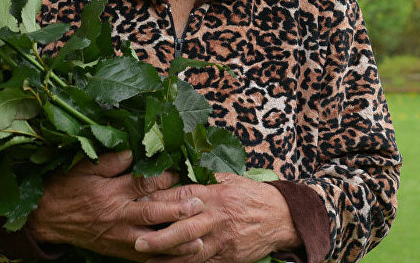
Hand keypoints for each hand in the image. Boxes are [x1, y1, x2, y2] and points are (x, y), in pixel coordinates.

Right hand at [27, 150, 206, 260]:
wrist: (48, 218)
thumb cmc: (67, 188)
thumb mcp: (84, 168)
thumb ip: (110, 161)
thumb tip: (133, 152)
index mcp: (112, 192)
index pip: (143, 184)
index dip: (164, 177)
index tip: (182, 171)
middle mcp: (119, 216)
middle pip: (153, 213)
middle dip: (177, 210)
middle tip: (199, 204)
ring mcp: (120, 237)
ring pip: (153, 241)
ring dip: (177, 241)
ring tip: (200, 238)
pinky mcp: (119, 251)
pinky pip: (145, 257)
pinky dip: (163, 259)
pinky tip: (181, 258)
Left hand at [133, 173, 300, 262]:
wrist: (282, 218)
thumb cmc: (252, 195)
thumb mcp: (231, 179)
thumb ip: (205, 177)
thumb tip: (181, 167)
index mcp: (215, 195)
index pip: (182, 197)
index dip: (159, 200)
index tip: (138, 201)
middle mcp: (216, 218)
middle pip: (184, 229)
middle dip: (160, 237)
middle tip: (138, 242)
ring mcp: (222, 240)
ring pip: (191, 252)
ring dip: (167, 257)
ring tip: (146, 260)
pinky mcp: (228, 256)